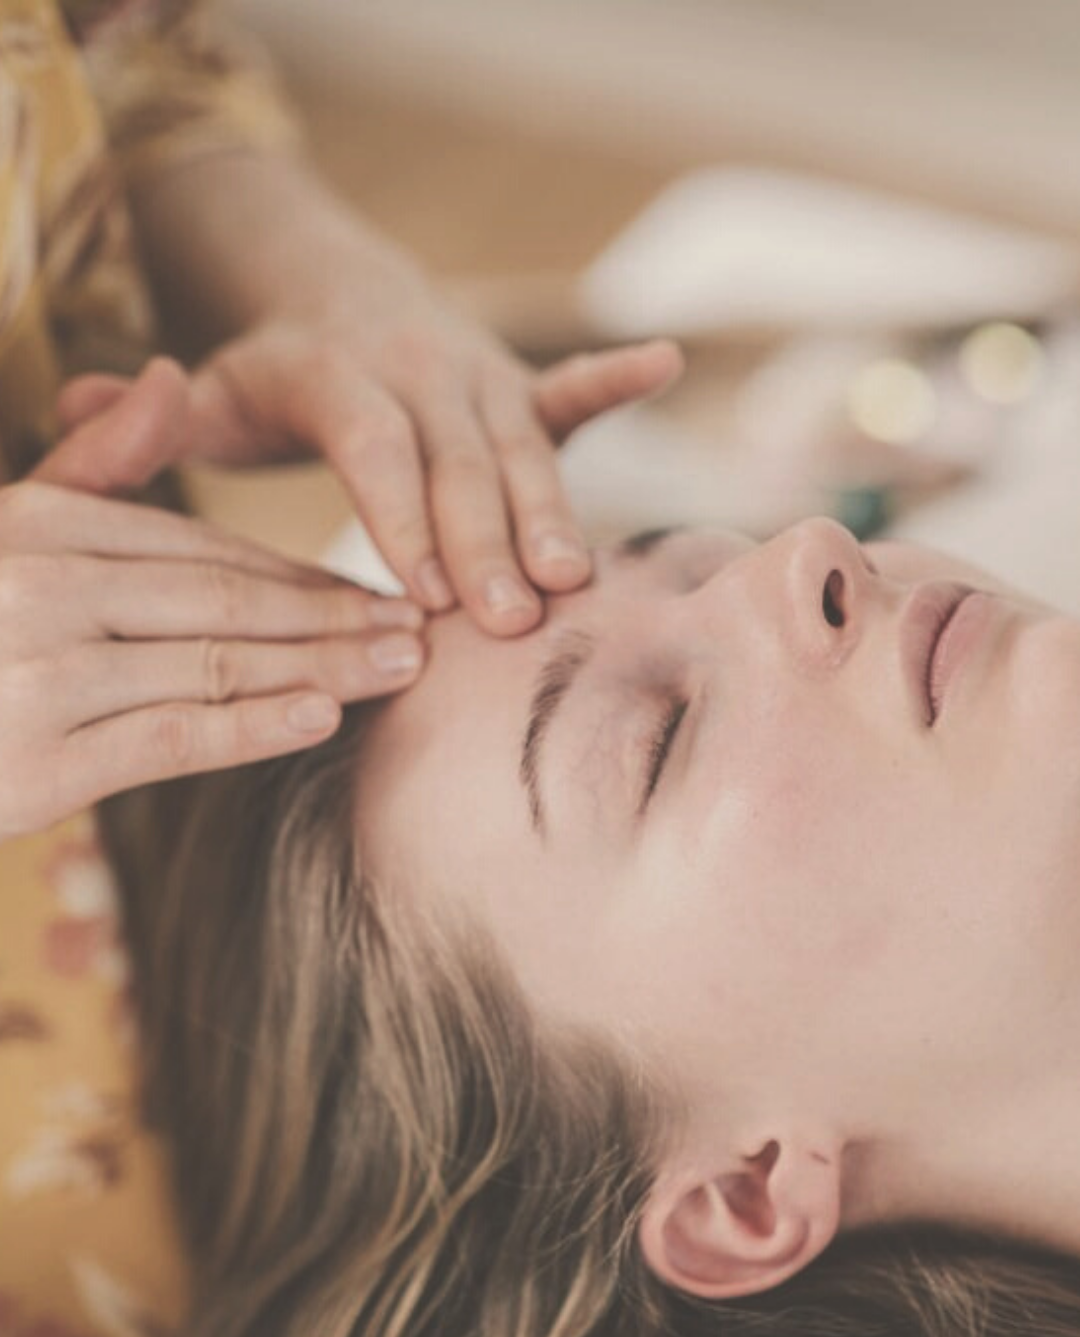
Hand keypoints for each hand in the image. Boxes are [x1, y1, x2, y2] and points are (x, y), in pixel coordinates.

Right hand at [1, 364, 424, 839]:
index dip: (297, 569)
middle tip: (422, 626)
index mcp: (39, 528)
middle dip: (333, 615)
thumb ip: (95, 463)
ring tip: (401, 667)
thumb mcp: (10, 528)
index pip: (202, 548)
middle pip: (225, 599)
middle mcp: (41, 588)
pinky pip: (167, 737)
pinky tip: (321, 718)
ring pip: (214, 662)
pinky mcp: (34, 763)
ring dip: (321, 665)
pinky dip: (250, 726)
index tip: (375, 585)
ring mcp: (37, 673)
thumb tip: (175, 381)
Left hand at [56, 286, 682, 635]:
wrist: (341, 297)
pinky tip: (663, 361)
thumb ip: (150, 420)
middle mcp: (410, 362)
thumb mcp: (207, 398)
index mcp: (328, 370)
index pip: (370, 439)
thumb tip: (78, 397)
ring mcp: (474, 371)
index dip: (398, 510)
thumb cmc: (272, 379)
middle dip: (486, 539)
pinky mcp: (517, 383)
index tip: (423, 588)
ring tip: (575, 582)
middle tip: (509, 619)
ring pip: (520, 443)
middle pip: (456, 454)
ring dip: (552, 510)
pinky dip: (615, 378)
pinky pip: (569, 382)